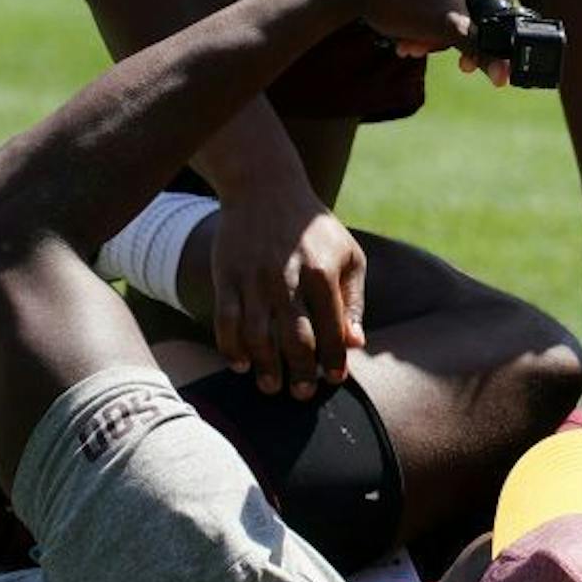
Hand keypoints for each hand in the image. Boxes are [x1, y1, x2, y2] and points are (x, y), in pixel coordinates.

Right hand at [208, 180, 366, 396]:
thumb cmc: (314, 229)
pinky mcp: (227, 276)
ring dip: (266, 368)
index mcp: (323, 273)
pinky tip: (241, 364)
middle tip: (301, 394)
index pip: (331, 331)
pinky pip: (226, 322)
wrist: (265, 187)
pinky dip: (231, 348)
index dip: (334, 361)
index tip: (334, 380)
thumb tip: (355, 344)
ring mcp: (253, 279)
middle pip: (295, 341)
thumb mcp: (347, 255)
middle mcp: (288, 279)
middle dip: (301, 374)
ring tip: (272, 386)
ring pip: (258, 337)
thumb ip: (353, 301)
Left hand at [345, 0, 543, 61]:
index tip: (486, 20)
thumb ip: (482, 50)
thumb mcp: (446, 28)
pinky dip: (438, 11)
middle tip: (458, 49)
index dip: (511, 3)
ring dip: (452, 24)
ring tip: (424, 42)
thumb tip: (505, 75)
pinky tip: (416, 34)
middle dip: (474, 23)